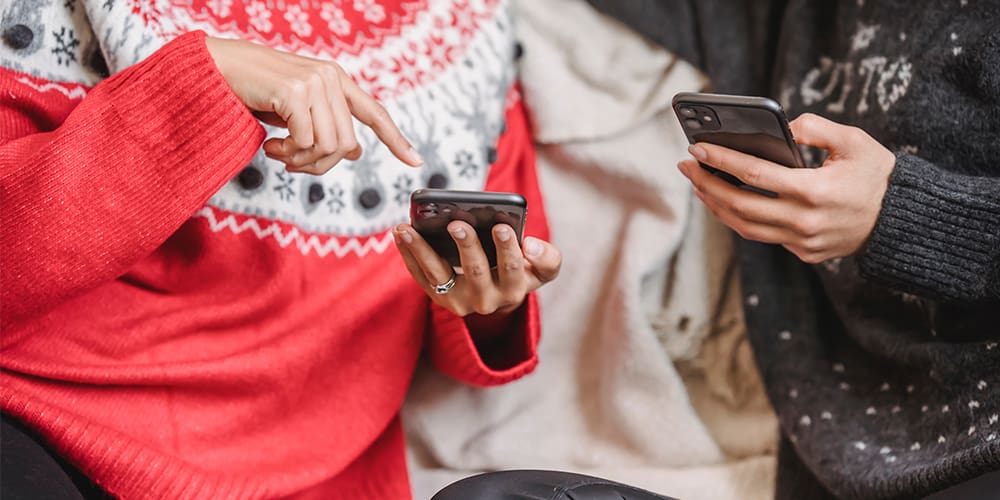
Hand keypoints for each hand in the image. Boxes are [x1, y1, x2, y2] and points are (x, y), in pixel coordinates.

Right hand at [205, 37, 422, 173]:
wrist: (217, 69)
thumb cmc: (254, 91)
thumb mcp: (296, 111)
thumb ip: (325, 125)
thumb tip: (354, 151)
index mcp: (336, 80)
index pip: (374, 112)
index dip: (395, 139)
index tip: (416, 161)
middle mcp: (330, 77)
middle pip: (345, 144)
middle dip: (319, 165)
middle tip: (290, 163)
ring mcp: (315, 82)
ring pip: (328, 147)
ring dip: (301, 161)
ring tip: (278, 152)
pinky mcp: (295, 91)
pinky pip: (305, 142)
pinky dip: (287, 154)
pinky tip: (270, 145)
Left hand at [393, 222, 561, 316]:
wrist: (496, 297)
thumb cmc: (519, 272)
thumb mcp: (541, 270)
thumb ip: (548, 258)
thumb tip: (530, 245)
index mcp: (514, 290)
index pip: (512, 269)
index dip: (508, 249)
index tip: (501, 227)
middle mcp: (486, 301)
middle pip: (475, 271)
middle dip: (466, 246)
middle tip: (457, 223)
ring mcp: (458, 301)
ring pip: (438, 274)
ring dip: (422, 249)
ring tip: (408, 228)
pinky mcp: (437, 297)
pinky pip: (420, 275)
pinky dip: (408, 253)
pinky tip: (401, 233)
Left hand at [677, 113, 896, 262]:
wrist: (901, 220)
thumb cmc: (877, 175)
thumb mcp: (854, 141)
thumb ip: (816, 128)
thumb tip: (782, 126)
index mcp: (814, 191)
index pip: (754, 175)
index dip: (721, 161)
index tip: (696, 148)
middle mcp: (803, 221)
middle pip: (739, 205)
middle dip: (706, 183)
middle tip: (686, 165)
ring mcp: (802, 242)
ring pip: (744, 227)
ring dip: (716, 205)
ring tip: (699, 183)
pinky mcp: (804, 253)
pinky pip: (762, 236)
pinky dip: (739, 219)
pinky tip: (726, 201)